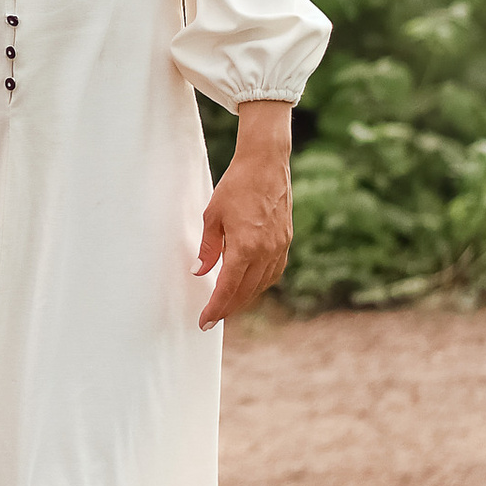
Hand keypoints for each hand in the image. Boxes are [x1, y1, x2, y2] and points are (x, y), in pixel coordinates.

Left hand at [196, 105, 293, 328]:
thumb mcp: (212, 217)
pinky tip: (249, 284)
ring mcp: (279, 248)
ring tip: (228, 304)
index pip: (228, 289)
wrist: (266, 164)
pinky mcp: (285, 241)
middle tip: (212, 318)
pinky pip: (273, 272)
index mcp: (245, 247)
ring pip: (262, 285)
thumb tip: (199, 272)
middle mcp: (265, 252)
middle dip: (228, 308)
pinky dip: (259, 283)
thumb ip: (207, 249)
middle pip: (246, 292)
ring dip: (245, 298)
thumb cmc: (236, 186)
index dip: (215, 309)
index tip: (204, 322)